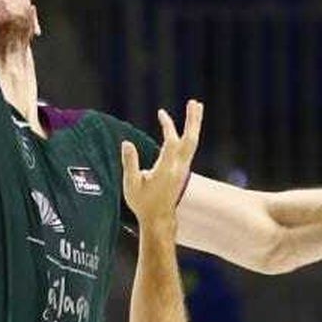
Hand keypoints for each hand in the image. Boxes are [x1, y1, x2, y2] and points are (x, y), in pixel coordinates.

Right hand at [121, 101, 202, 226]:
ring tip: (195, 106)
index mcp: (166, 170)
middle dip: (192, 121)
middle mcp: (178, 167)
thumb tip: (126, 143)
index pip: (171, 142)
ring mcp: (183, 169)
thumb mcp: (131, 184)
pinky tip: (189, 125)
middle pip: (190, 140)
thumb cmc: (142, 203)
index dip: (168, 126)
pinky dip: (190, 133)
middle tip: (194, 102)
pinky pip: (190, 147)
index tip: (161, 113)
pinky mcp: (182, 170)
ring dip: (194, 124)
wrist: (158, 219)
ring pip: (193, 142)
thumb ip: (130, 163)